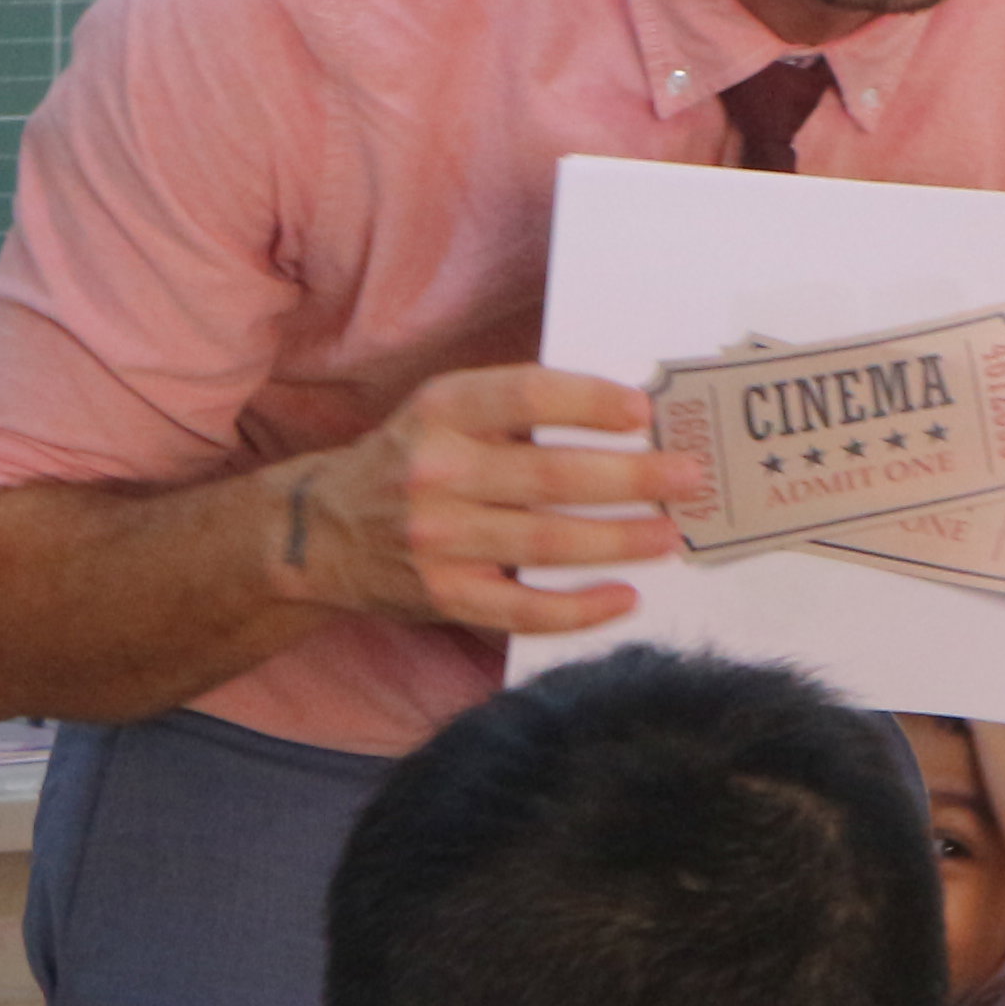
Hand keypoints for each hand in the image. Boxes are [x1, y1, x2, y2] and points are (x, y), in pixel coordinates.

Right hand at [280, 364, 685, 639]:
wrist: (317, 532)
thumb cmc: (405, 462)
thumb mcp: (439, 413)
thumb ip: (510, 411)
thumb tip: (620, 421)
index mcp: (439, 412)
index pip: (526, 395)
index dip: (589, 402)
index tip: (642, 411)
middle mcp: (436, 473)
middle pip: (552, 476)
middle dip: (632, 478)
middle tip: (687, 478)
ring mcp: (439, 540)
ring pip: (548, 544)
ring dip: (620, 541)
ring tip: (669, 536)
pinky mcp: (442, 596)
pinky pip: (523, 609)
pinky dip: (579, 609)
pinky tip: (623, 598)